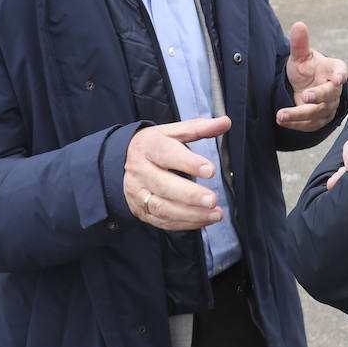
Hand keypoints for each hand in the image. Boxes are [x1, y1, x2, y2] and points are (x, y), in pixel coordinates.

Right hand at [123, 116, 230, 230]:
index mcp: (149, 147)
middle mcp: (141, 171)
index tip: (210, 170)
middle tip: (212, 199)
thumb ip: (199, 128)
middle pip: (164, 185)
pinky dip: (185, 223)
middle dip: (190, 195)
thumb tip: (225, 122)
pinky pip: (162, 221)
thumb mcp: (172, 132)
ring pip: (163, 207)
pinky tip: (204, 220)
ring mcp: (138, 193)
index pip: (167, 154)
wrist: (122, 161)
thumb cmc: (153, 145)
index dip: (189, 163)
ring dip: (191, 214)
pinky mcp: (140, 210)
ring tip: (215, 213)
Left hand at [278, 22, 347, 131]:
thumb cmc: (307, 68)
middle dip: (317, 96)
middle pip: (329, 95)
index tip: (338, 77)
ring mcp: (328, 107)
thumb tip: (298, 24)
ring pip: (317, 113)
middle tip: (304, 95)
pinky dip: (295, 124)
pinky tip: (282, 120)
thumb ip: (300, 43)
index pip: (340, 71)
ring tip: (281, 115)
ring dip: (299, 114)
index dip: (339, 75)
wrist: (304, 86)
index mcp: (334, 70)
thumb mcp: (301, 56)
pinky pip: (310, 125)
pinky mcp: (319, 120)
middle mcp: (334, 90)